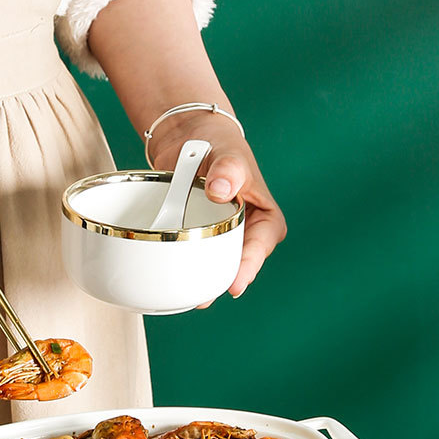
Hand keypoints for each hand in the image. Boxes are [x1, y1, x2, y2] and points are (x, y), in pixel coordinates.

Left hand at [149, 112, 286, 302]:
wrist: (189, 140)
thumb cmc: (218, 144)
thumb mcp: (228, 153)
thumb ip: (228, 168)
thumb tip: (221, 190)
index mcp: (265, 218)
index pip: (262, 245)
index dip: (249, 266)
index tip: (236, 283)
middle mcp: (246, 233)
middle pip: (239, 264)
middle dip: (223, 282)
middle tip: (206, 297)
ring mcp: (222, 239)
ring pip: (216, 265)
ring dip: (204, 281)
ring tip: (191, 297)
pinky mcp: (199, 240)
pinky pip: (194, 257)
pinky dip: (185, 267)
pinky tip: (174, 280)